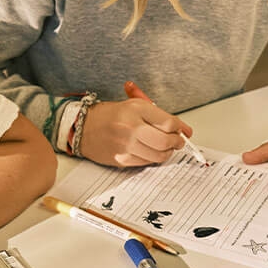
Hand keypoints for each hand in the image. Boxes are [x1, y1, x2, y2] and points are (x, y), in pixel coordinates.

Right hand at [78, 98, 192, 166]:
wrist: (83, 128)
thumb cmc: (110, 116)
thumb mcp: (133, 105)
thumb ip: (159, 115)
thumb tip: (183, 129)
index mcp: (135, 110)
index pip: (168, 123)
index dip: (180, 128)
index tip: (183, 131)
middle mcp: (131, 128)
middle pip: (166, 141)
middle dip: (177, 142)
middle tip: (177, 142)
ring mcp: (125, 146)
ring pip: (159, 155)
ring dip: (166, 152)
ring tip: (163, 147)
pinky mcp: (121, 160)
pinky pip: (146, 162)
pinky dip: (153, 158)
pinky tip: (149, 151)